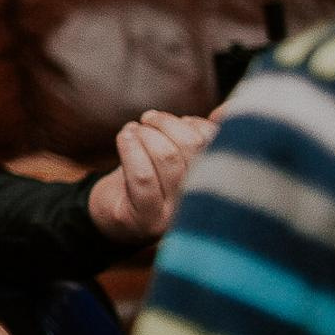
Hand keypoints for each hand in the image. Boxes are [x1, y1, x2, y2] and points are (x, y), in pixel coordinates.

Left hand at [90, 109, 215, 245]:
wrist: (113, 215)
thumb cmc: (147, 180)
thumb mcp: (177, 158)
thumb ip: (199, 139)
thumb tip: (220, 114)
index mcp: (215, 186)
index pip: (219, 145)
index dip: (199, 125)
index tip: (181, 121)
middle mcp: (201, 205)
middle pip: (193, 147)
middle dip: (167, 124)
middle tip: (149, 119)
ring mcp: (175, 216)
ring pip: (167, 157)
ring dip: (146, 133)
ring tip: (134, 130)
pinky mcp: (147, 219)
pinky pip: (142, 175)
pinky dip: (130, 147)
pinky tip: (125, 137)